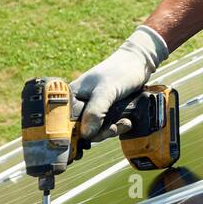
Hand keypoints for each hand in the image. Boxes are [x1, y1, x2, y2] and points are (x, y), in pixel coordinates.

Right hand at [70, 25, 169, 141]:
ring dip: (109, 131)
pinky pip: (106, 126)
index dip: (74, 134)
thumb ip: (95, 111)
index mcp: (71, 96)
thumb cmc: (120, 71)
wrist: (139, 63)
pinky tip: (126, 121)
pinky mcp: (104, 111)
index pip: (63, 123)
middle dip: (98, 133)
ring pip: (94, 130)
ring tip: (124, 122)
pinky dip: (116, 127)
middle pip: (80, 130)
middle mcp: (78, 103)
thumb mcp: (107, 90)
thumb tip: (86, 134)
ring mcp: (92, 108)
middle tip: (112, 128)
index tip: (89, 140)